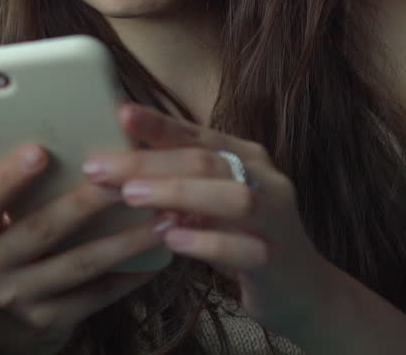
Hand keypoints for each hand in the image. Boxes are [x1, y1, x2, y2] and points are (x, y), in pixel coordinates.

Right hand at [0, 142, 174, 352]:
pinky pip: (95, 295)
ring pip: (78, 264)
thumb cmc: (11, 253)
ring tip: (162, 219)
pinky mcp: (48, 321)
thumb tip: (70, 142)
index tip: (40, 151)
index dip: (9, 177)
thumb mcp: (0, 226)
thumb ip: (21, 196)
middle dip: (87, 203)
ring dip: (124, 241)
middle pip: (42, 229)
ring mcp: (17, 297)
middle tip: (126, 180)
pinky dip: (127, 276)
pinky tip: (154, 259)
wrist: (9, 327)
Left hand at [81, 103, 337, 339]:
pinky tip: (171, 239)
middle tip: (101, 168)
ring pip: (232, 197)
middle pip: (207, 161)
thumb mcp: (209, 204)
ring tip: (133, 195)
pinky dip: (206, 241)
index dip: (159, 123)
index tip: (121, 113)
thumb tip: (115, 167)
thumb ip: (176, 182)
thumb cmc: (242, 238)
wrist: (304, 292)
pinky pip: (244, 248)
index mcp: (246, 158)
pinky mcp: (277, 261)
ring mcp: (276, 220)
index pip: (198, 134)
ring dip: (179, 193)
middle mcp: (265, 180)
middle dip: (150, 162)